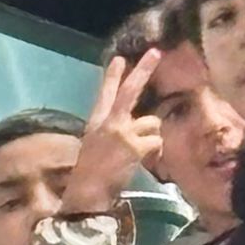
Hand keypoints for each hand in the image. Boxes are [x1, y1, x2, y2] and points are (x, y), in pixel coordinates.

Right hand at [63, 48, 163, 215]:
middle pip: (130, 91)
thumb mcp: (95, 146)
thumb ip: (113, 132)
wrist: (87, 192)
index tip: (119, 59)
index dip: (113, 75)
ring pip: (152, 122)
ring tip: (141, 153)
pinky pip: (157, 142)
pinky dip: (156, 152)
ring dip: (152, 137)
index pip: (105, 93)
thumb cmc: (91, 174)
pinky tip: (145, 161)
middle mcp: (109, 122)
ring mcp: (122, 131)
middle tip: (156, 52)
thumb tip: (138, 127)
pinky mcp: (134, 145)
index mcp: (96, 122)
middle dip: (144, 70)